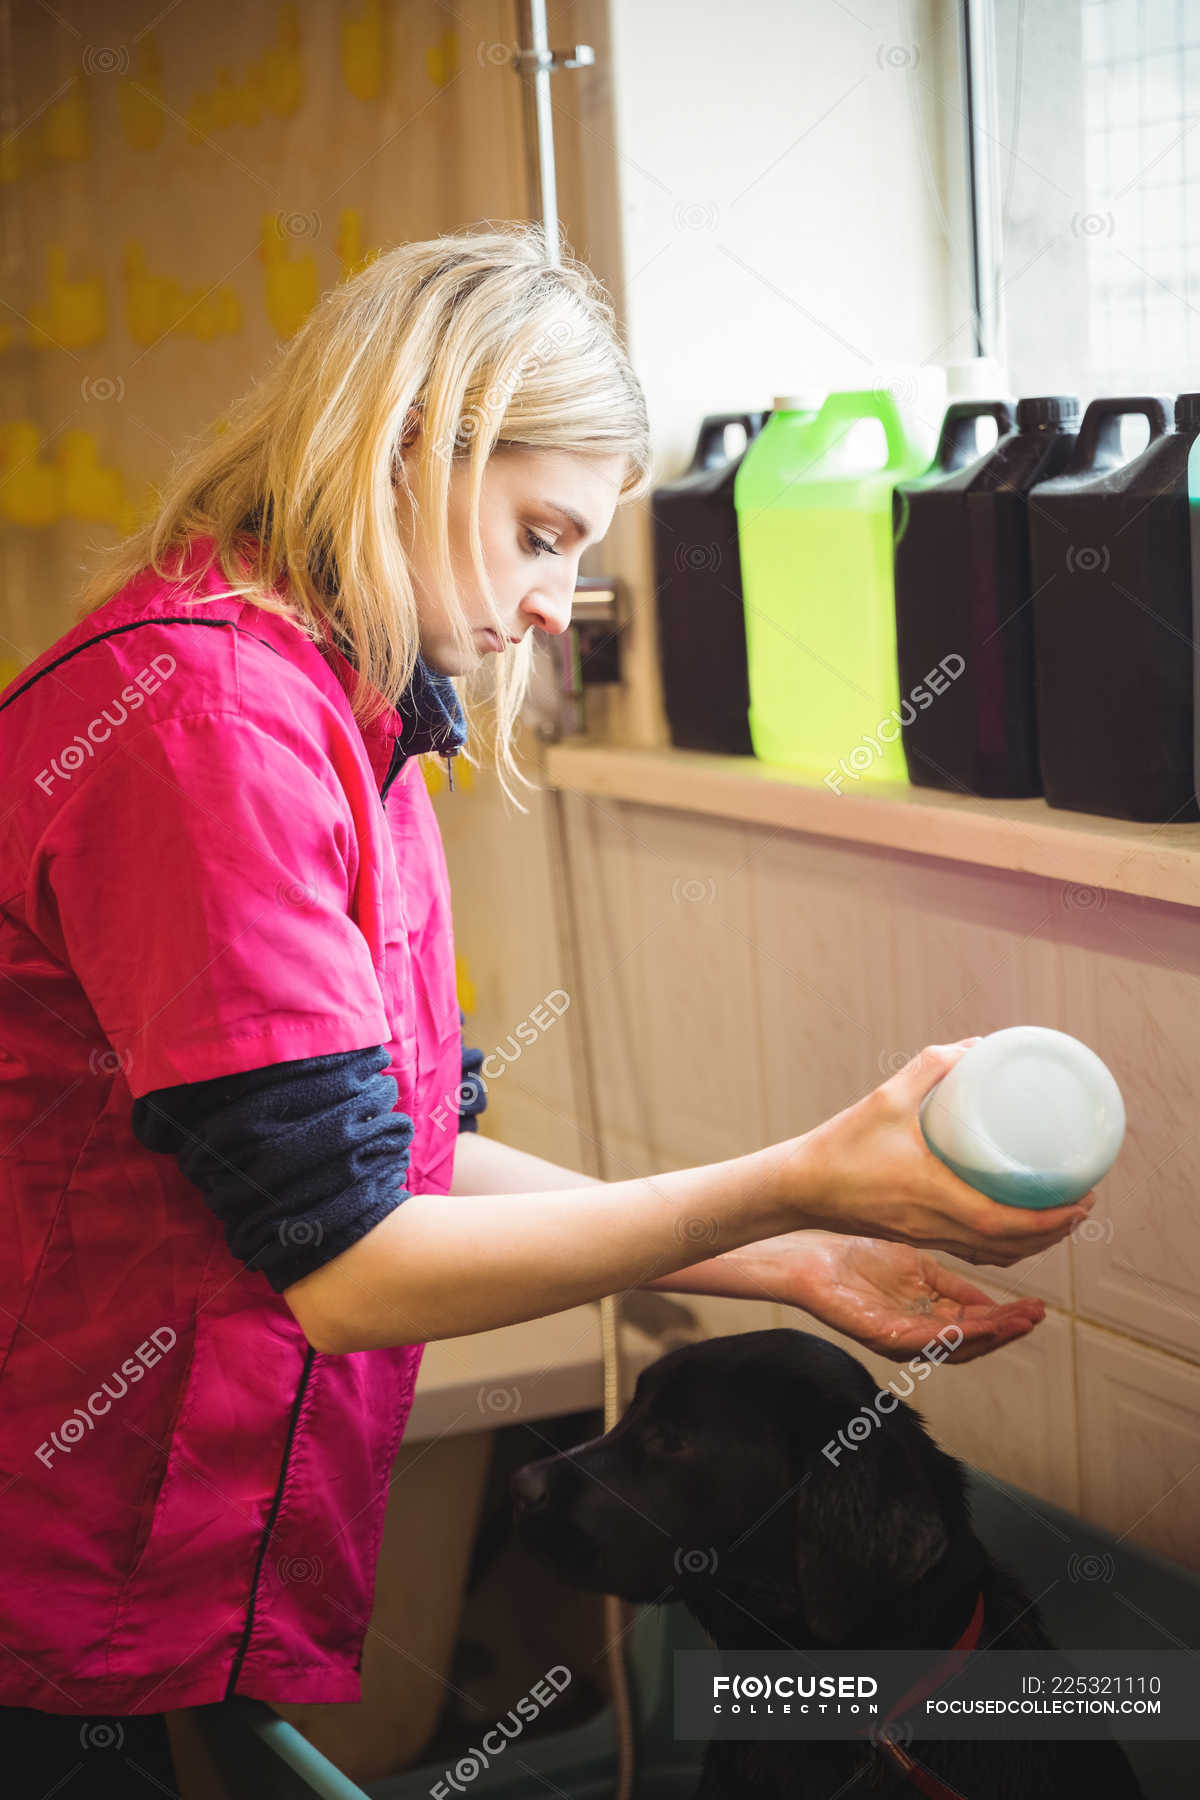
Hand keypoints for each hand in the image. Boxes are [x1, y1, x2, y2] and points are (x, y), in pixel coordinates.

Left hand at [740, 1229, 1044, 1362]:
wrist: (812, 1255)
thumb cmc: (858, 1258)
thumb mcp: (918, 1268)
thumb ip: (952, 1287)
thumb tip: (992, 1302)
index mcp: (926, 1320)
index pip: (975, 1327)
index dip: (1006, 1320)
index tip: (1036, 1309)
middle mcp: (916, 1336)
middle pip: (971, 1344)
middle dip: (1006, 1332)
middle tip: (1035, 1318)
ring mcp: (899, 1339)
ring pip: (952, 1348)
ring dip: (988, 1338)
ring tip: (1017, 1324)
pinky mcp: (880, 1336)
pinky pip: (923, 1341)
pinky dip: (953, 1336)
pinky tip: (977, 1326)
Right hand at [780, 1039, 1096, 1266]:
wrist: (798, 1188)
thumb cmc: (840, 1144)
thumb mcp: (886, 1096)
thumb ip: (931, 1067)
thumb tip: (975, 1047)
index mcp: (933, 1196)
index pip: (1006, 1222)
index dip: (1051, 1218)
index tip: (1083, 1197)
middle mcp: (935, 1225)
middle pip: (1012, 1246)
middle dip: (1057, 1231)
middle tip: (1085, 1201)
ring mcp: (927, 1236)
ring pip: (996, 1254)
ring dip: (1035, 1242)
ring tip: (1060, 1215)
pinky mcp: (917, 1237)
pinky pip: (975, 1251)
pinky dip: (1005, 1245)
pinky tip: (1012, 1224)